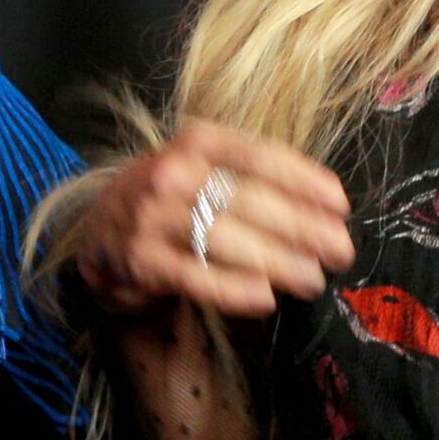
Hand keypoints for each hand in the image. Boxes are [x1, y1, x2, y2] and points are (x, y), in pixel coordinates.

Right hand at [73, 120, 355, 320]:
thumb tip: (326, 211)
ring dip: (277, 261)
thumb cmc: (171, 200)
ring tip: (312, 280)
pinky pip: (196, 276)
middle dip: (302, 227)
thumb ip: (255, 180)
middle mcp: (172, 171)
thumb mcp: (206, 170)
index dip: (305, 181)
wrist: (98, 230)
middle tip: (340, 251)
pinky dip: (233, 288)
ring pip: (226, 238)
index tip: (341, 206)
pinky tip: (265, 298)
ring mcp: (152, 215)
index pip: (261, 157)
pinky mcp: (140, 259)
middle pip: (249, 199)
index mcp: (197, 141)